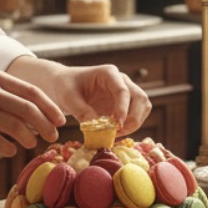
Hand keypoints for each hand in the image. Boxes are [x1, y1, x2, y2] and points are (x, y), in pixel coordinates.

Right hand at [0, 69, 64, 156]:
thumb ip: (0, 92)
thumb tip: (28, 110)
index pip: (31, 91)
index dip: (50, 107)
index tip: (60, 120)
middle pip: (27, 109)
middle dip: (45, 124)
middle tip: (53, 136)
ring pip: (13, 125)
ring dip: (27, 138)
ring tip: (32, 145)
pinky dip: (6, 147)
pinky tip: (10, 151)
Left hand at [8, 57, 152, 135]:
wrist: (64, 85)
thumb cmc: (65, 86)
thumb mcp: (69, 98)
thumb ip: (82, 111)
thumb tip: (98, 129)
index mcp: (108, 73)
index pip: (123, 90)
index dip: (122, 109)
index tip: (116, 125)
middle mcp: (121, 80)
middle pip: (140, 98)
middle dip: (134, 118)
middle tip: (118, 132)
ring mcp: (125, 92)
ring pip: (143, 106)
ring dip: (135, 122)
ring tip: (117, 134)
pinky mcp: (124, 104)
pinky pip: (136, 114)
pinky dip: (130, 126)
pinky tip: (116, 134)